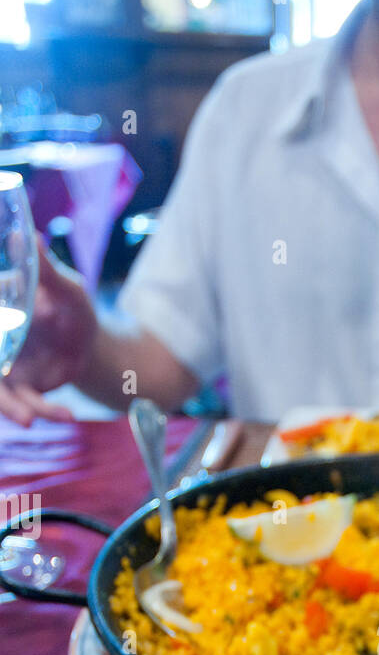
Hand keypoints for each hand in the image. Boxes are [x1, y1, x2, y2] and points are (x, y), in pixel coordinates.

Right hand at [0, 240, 97, 425]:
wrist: (93, 344)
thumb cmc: (75, 309)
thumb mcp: (67, 289)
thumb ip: (45, 269)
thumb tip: (27, 234)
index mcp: (2, 311)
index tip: (1, 344)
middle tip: (14, 408)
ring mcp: (7, 366)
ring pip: (1, 391)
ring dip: (12, 407)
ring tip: (29, 420)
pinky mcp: (25, 387)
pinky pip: (29, 404)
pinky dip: (46, 411)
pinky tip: (67, 416)